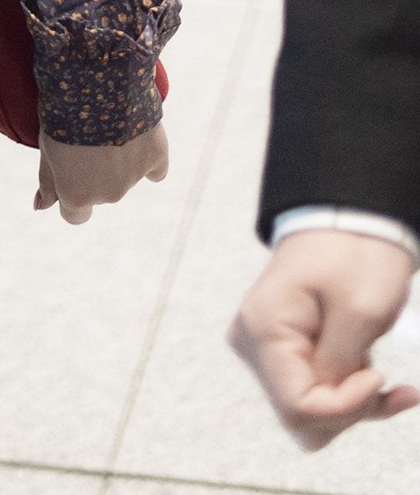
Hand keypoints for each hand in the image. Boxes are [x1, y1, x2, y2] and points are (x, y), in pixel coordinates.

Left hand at [35, 121, 167, 223]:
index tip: (71, 171)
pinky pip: (155, 167)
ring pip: (127, 176)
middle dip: (96, 170)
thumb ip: (48, 180)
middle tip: (88, 135)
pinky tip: (138, 134)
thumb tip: (39, 207)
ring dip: (120, 158)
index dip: (72, 193)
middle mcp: (108, 194)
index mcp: (77, 194)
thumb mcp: (46, 146)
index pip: (76, 215)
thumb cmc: (61, 112)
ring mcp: (134, 177)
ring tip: (108, 122)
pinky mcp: (156, 156)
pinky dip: (148, 155)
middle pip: (102, 191)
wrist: (94, 80)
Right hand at [229, 231, 418, 449]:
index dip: (345, 407)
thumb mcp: (361, 311)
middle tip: (383, 378)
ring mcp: (266, 348)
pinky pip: (314, 395)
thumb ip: (340, 368)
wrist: (350, 217)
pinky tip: (384, 385)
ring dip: (352, 403)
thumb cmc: (355, 252)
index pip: (298, 409)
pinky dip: (351, 396)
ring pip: (310, 413)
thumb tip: (327, 407)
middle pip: (301, 417)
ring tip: (384, 375)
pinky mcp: (283, 351)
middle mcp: (252, 343)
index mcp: (262, 329)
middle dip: (348, 409)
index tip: (377, 376)